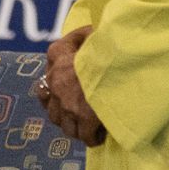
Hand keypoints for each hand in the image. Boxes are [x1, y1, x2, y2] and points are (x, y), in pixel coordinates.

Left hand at [41, 26, 105, 146]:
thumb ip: (87, 35)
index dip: (58, 78)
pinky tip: (100, 135)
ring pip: (63, 123)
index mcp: (57, 53)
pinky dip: (91, 137)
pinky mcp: (83, 117)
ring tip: (87, 126)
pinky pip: (84, 135)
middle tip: (78, 112)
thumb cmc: (109, 42)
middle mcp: (55, 78)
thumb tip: (92, 32)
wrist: (117, 59)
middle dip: (64, 110)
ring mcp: (66, 101)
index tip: (70, 84)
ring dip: (74, 125)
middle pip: (52, 102)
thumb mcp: (94, 32)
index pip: (50, 64)